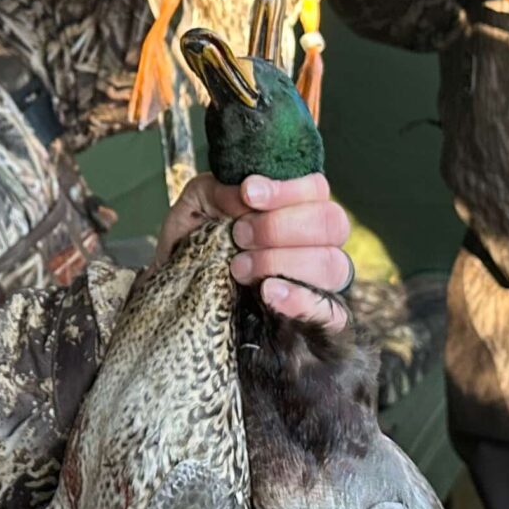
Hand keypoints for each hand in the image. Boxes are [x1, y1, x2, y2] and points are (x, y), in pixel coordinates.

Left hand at [153, 172, 352, 331]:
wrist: (175, 296)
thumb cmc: (194, 244)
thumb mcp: (196, 205)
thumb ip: (219, 190)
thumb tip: (245, 195)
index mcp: (297, 207)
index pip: (317, 189)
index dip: (287, 190)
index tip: (249, 194)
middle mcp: (317, 242)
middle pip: (331, 224)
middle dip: (279, 227)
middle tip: (239, 236)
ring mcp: (321, 282)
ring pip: (332, 264)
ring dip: (281, 262)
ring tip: (239, 269)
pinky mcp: (316, 320)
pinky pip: (333, 313)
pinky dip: (303, 301)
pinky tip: (270, 292)